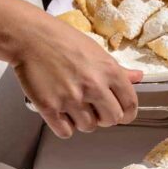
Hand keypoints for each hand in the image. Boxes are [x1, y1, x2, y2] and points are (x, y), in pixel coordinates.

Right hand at [13, 18, 142, 137]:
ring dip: (82, 121)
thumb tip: (137, 77)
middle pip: (112, 120)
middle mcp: (93, 87)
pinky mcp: (50, 107)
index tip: (121, 114)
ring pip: (88, 127)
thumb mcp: (97, 51)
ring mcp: (71, 99)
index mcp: (109, 72)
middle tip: (94, 109)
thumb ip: (118, 70)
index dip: (127, 113)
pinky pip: (66, 132)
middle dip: (104, 118)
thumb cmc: (62, 40)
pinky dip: (64, 127)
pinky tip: (61, 114)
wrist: (30, 36)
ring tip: (73, 106)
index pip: (130, 105)